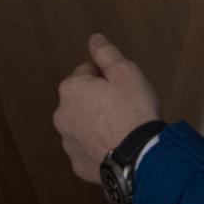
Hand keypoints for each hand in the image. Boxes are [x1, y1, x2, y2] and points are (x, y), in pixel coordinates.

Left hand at [53, 34, 161, 183]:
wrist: (140, 156)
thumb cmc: (134, 110)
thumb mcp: (124, 71)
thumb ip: (106, 53)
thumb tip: (94, 39)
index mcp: (71, 89)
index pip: (87, 71)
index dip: (107, 75)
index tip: (122, 85)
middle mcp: (63, 115)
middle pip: (83, 99)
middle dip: (99, 99)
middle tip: (124, 105)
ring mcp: (69, 143)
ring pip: (84, 125)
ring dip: (97, 123)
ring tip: (122, 128)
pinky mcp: (80, 164)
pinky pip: (89, 149)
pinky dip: (100, 146)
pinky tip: (117, 146)